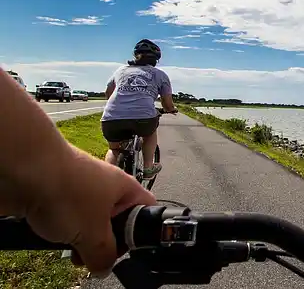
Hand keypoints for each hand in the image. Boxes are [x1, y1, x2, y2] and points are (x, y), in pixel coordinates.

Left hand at [24, 147, 155, 276]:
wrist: (24, 169)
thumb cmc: (68, 192)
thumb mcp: (94, 235)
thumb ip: (104, 256)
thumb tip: (104, 267)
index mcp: (126, 189)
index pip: (147, 210)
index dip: (140, 233)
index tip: (123, 250)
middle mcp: (105, 187)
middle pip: (114, 220)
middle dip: (103, 242)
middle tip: (93, 255)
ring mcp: (79, 189)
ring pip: (87, 221)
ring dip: (79, 239)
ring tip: (70, 248)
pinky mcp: (56, 194)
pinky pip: (64, 218)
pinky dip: (60, 230)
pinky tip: (52, 237)